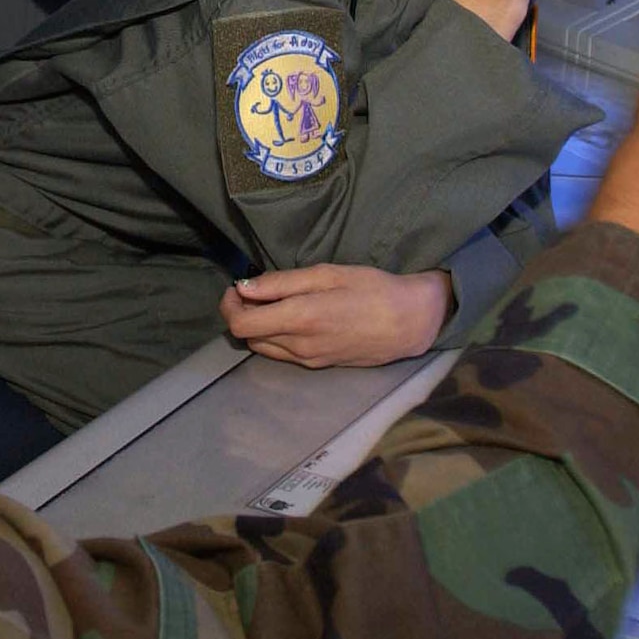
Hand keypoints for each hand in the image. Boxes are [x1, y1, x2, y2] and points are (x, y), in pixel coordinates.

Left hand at [218, 264, 452, 367]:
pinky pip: (283, 353)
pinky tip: (293, 317)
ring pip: (263, 347)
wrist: (409, 322)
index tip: (237, 286)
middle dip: (242, 313)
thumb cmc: (371, 289)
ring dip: (258, 326)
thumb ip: (281, 282)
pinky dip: (275, 336)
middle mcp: (298, 345)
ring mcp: (308, 360)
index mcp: (299, 318)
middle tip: (256, 290)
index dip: (229, 305)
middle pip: (248, 337)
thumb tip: (243, 288)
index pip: (240, 324)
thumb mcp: (326, 274)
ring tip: (275, 302)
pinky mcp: (318, 365)